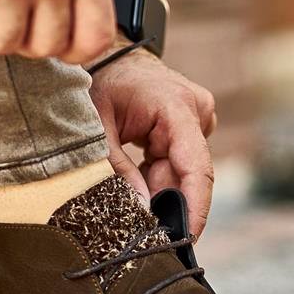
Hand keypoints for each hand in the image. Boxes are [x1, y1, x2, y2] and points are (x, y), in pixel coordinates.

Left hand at [88, 45, 216, 237]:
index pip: (196, 166)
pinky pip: (178, 160)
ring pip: (182, 169)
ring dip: (157, 185)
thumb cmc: (99, 83)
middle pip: (187, 172)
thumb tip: (141, 212)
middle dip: (164, 200)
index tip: (187, 238)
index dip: (195, 207)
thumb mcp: (97, 128)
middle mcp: (195, 110)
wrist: (106, 54)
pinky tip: (136, 172)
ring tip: (126, 181)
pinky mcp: (190, 123)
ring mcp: (196, 115)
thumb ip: (118, 170)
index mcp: (175, 106)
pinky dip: (158, 174)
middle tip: (136, 222)